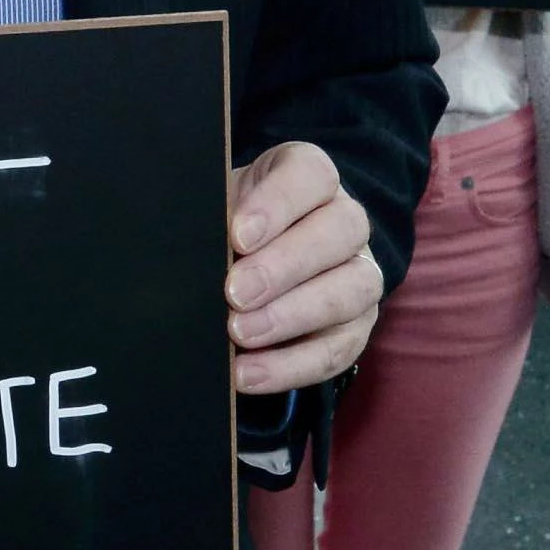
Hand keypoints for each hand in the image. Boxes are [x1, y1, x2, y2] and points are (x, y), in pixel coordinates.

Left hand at [225, 142, 382, 392]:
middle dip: (283, 267)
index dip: (278, 203)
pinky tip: (249, 373)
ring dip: (292, 317)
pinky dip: (292, 366)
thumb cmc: (229, 228)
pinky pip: (338, 350)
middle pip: (338, 233)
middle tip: (235, 293)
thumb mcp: (217, 211)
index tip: (238, 235)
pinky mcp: (357, 326)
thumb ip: (210, 223)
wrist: (245, 262)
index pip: (311, 175)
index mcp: (310, 177)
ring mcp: (360, 273)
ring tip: (240, 335)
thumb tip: (190, 258)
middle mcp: (345, 220)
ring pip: (350, 291)